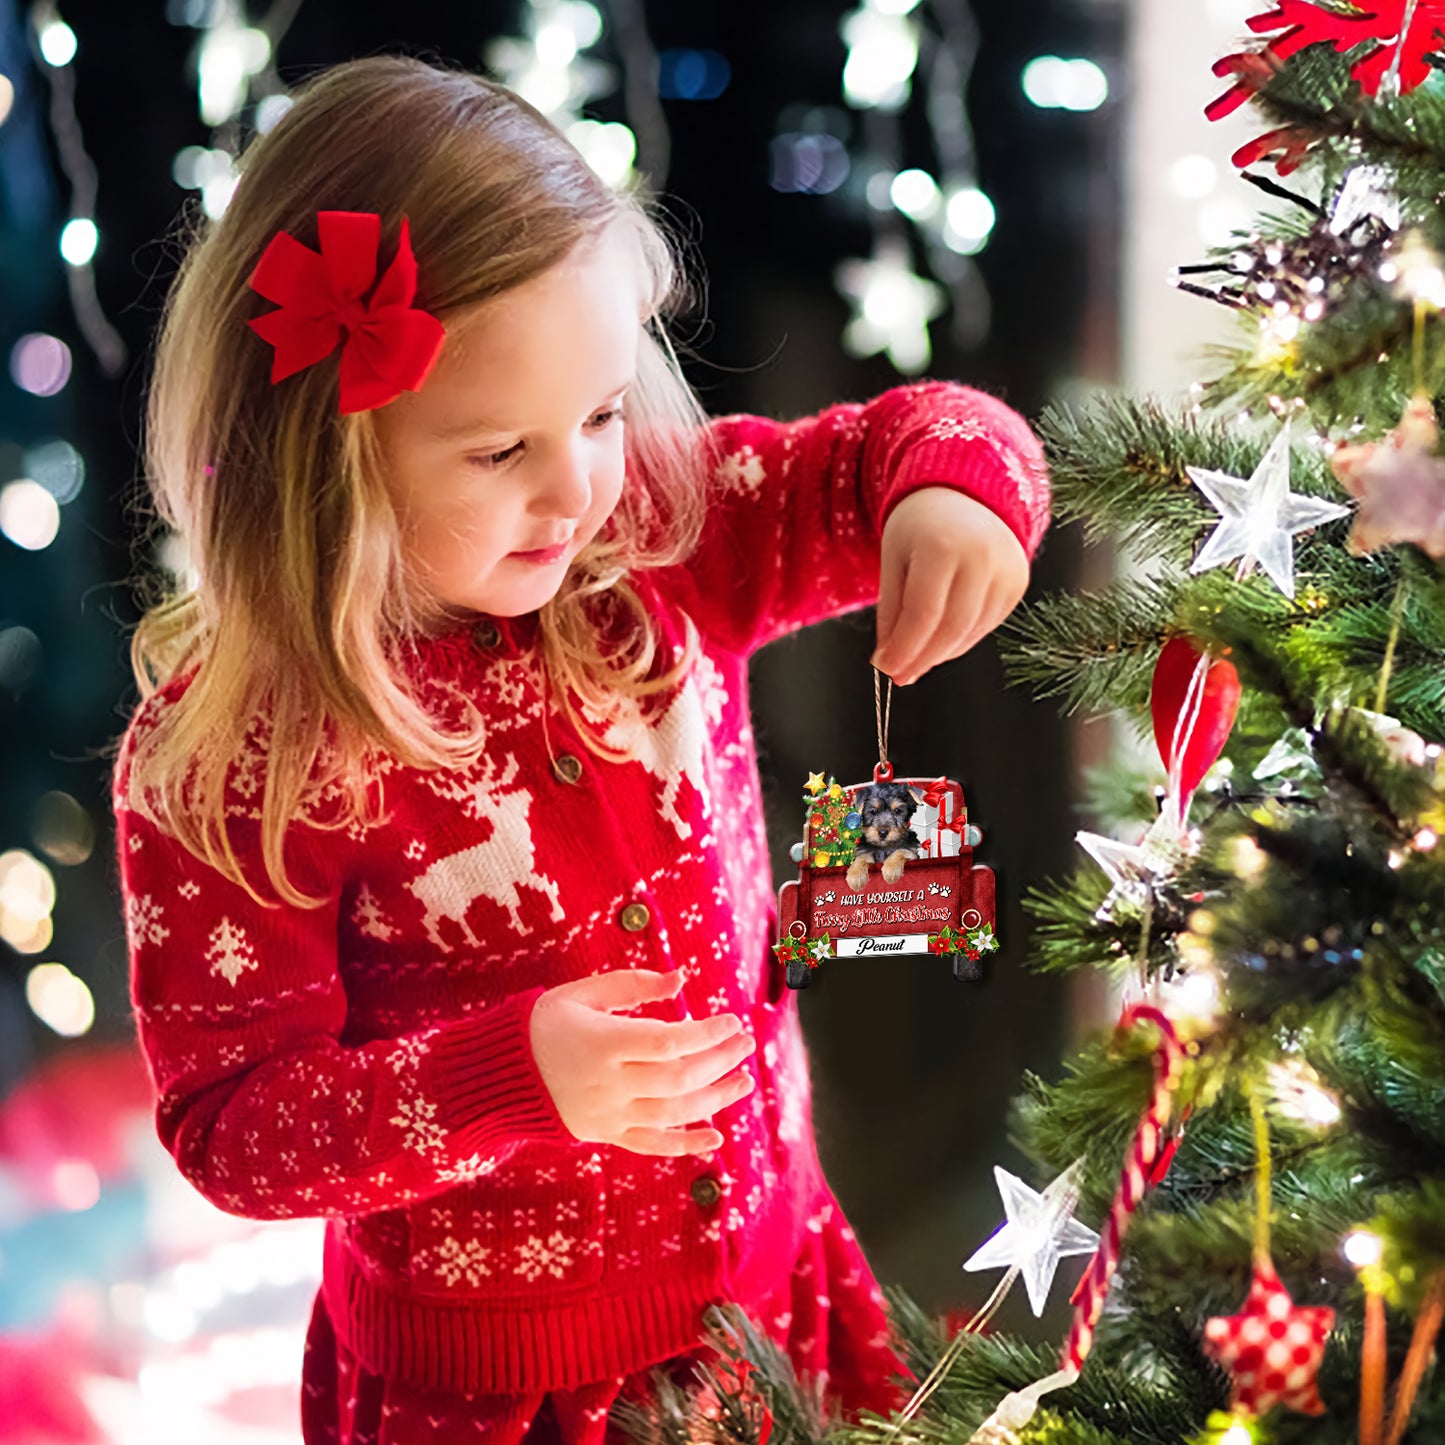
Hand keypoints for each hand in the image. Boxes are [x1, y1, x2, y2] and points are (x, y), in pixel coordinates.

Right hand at [529, 967, 756, 1155]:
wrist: (499, 1074)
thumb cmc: (545, 1023)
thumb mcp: (582, 993)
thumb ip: (633, 985)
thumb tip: (681, 980)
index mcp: (603, 1043)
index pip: (669, 1042)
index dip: (706, 1033)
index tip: (731, 1020)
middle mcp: (609, 1084)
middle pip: (678, 1078)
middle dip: (719, 1061)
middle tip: (746, 1044)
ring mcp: (608, 1114)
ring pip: (673, 1113)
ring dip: (715, 1098)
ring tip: (744, 1081)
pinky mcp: (606, 1134)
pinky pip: (651, 1144)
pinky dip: (685, 1144)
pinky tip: (716, 1137)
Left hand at [871, 487, 1029, 685]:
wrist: (963, 497)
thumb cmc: (919, 529)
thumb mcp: (893, 562)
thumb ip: (891, 613)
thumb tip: (889, 663)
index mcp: (943, 546)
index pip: (923, 614)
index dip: (904, 648)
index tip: (886, 669)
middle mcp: (982, 557)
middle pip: (950, 628)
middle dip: (921, 658)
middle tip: (899, 675)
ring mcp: (1006, 570)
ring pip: (970, 632)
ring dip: (940, 653)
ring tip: (916, 657)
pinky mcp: (1018, 583)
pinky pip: (986, 625)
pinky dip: (960, 640)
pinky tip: (941, 640)